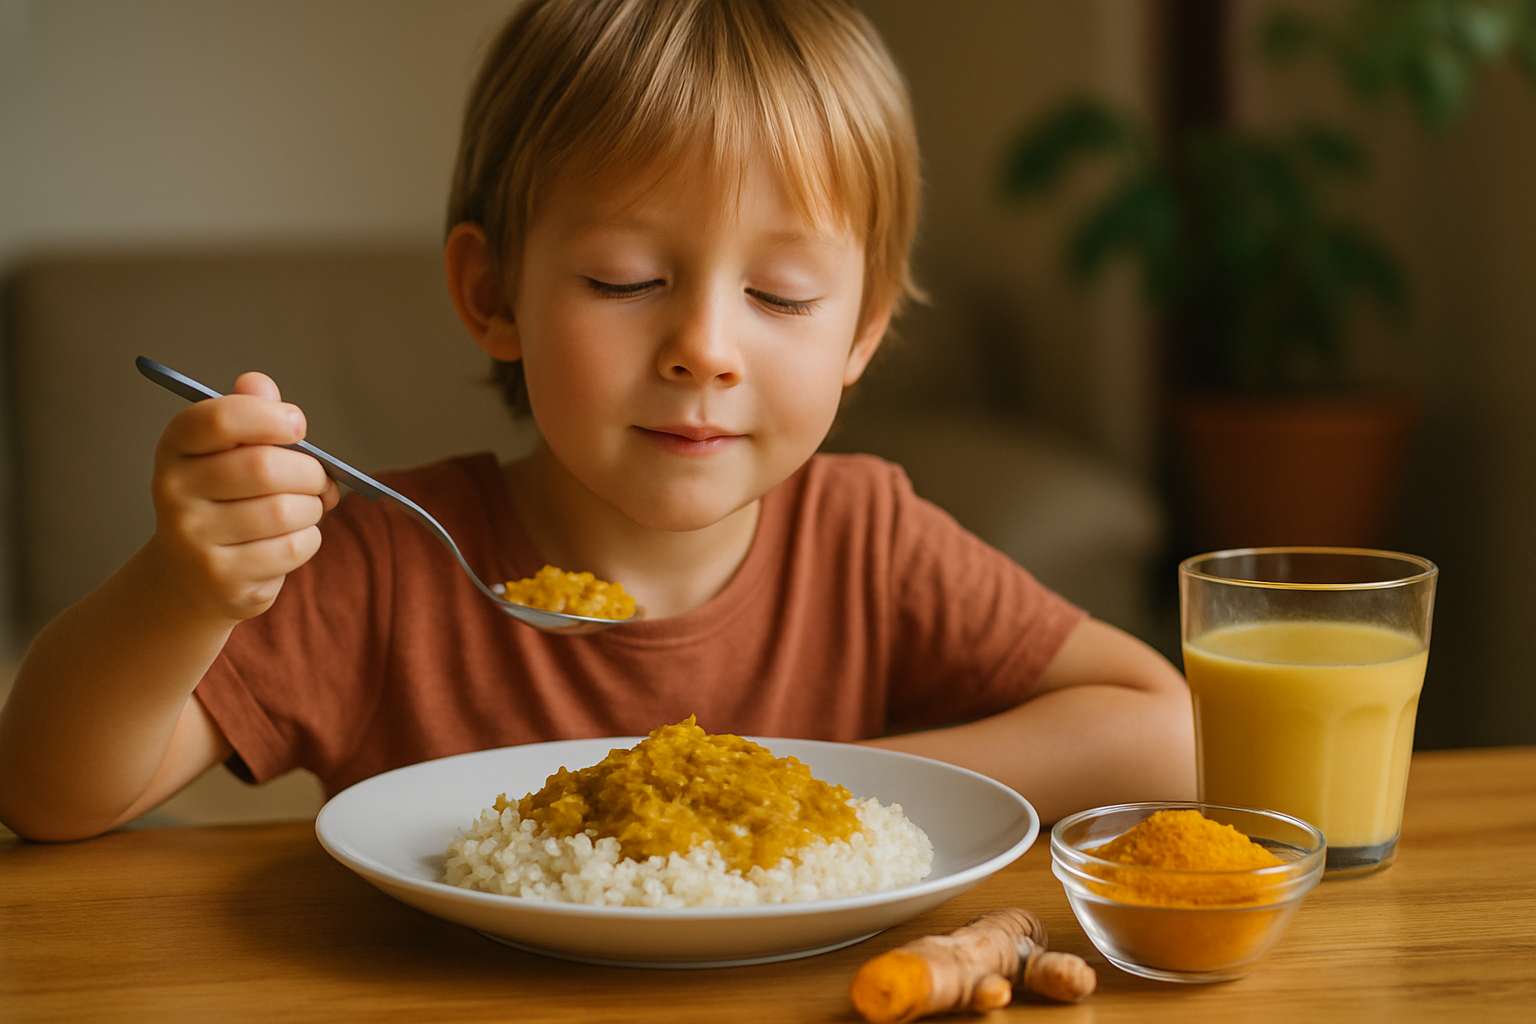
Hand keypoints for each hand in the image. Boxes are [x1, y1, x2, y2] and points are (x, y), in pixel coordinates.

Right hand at [147, 372, 340, 621]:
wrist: (191, 575)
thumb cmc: (226, 498)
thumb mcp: (227, 452)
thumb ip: (249, 414)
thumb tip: (259, 383)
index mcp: (175, 448)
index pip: (220, 419)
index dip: (269, 417)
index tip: (298, 425)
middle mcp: (174, 491)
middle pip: (264, 467)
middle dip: (310, 472)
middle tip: (319, 478)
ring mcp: (193, 539)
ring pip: (285, 511)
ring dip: (313, 507)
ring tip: (306, 508)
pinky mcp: (222, 577)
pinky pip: (293, 548)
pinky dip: (308, 538)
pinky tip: (292, 537)